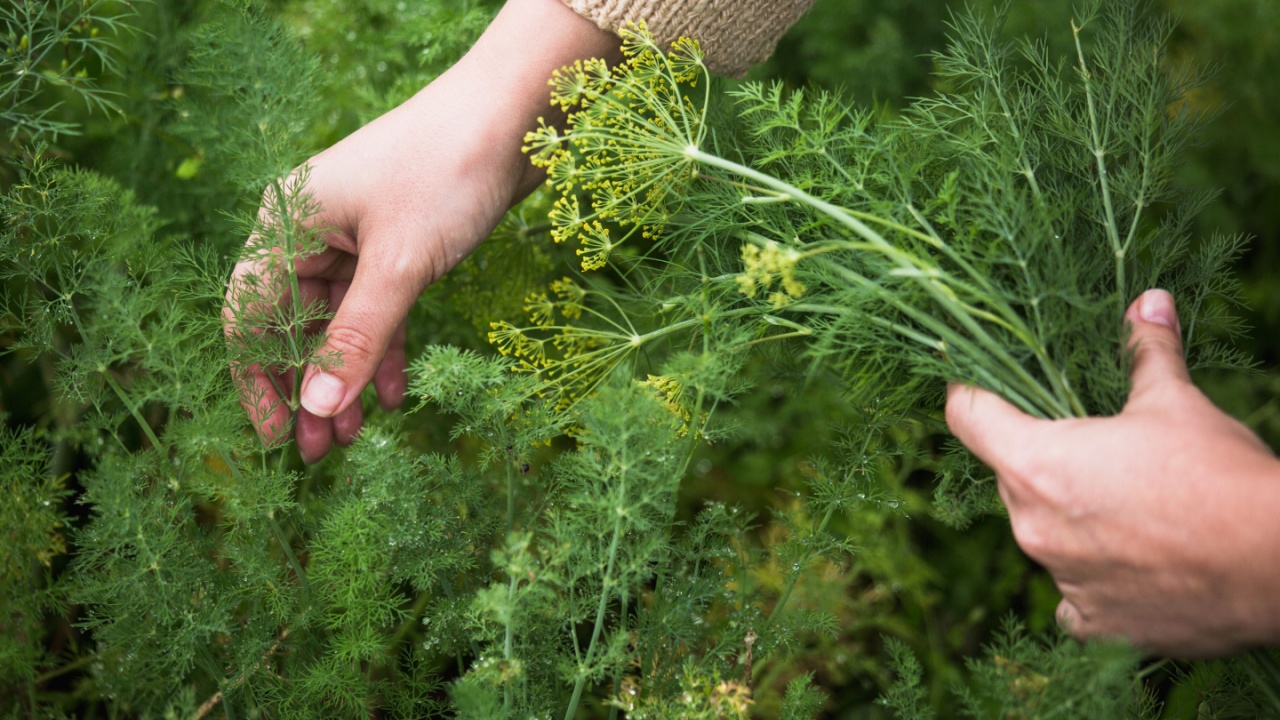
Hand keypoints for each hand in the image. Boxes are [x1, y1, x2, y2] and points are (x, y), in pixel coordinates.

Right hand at [226, 0, 619, 462]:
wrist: (513, 115)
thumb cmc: (446, 173)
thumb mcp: (399, 265)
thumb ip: (358, 337)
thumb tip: (317, 408)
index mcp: (287, 222)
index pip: (249, 316)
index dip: (259, 381)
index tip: (278, 438)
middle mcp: (310, 228)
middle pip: (292, 323)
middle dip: (309, 388)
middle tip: (324, 452)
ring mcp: (353, 235)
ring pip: (337, 320)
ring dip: (349, 375)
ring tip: (361, 434)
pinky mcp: (395, 242)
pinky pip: (376, 306)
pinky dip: (385, 348)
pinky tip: (398, 394)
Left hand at [946, 289, 1279, 657]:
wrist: (1278, 566)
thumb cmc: (1219, 478)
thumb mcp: (1177, 404)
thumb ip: (1146, 353)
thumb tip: (1146, 303)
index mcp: (1036, 464)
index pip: (968, 417)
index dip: (969, 392)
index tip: (974, 383)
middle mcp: (1033, 528)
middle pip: (1010, 478)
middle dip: (1040, 459)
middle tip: (1089, 447)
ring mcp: (1061, 580)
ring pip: (1044, 535)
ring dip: (1070, 518)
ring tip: (1129, 504)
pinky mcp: (1096, 624)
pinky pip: (1073, 598)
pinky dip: (1092, 578)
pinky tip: (1130, 561)